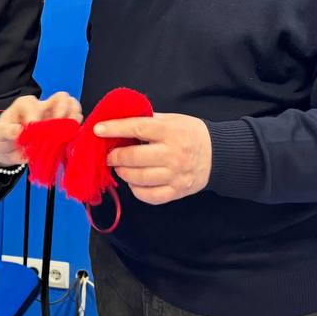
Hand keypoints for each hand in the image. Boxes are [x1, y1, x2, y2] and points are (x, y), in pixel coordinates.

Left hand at [0, 92, 82, 166]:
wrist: (8, 149)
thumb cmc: (3, 137)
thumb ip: (7, 131)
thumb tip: (18, 131)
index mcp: (26, 104)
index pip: (36, 105)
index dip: (36, 119)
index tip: (32, 133)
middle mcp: (43, 106)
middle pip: (62, 98)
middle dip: (63, 113)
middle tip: (58, 128)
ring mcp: (54, 117)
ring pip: (73, 107)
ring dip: (73, 119)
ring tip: (68, 132)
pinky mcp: (60, 129)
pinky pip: (75, 124)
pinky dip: (76, 131)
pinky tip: (70, 138)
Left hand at [95, 113, 211, 204]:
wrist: (218, 155)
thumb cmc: (190, 134)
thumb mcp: (173, 119)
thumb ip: (148, 120)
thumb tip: (119, 120)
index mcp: (171, 132)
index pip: (137, 128)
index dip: (114, 128)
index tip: (98, 130)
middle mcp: (173, 154)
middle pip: (134, 157)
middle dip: (115, 157)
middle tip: (109, 155)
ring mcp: (175, 175)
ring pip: (138, 178)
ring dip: (123, 173)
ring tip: (120, 167)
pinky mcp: (177, 191)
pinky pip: (149, 195)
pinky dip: (136, 190)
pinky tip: (134, 181)